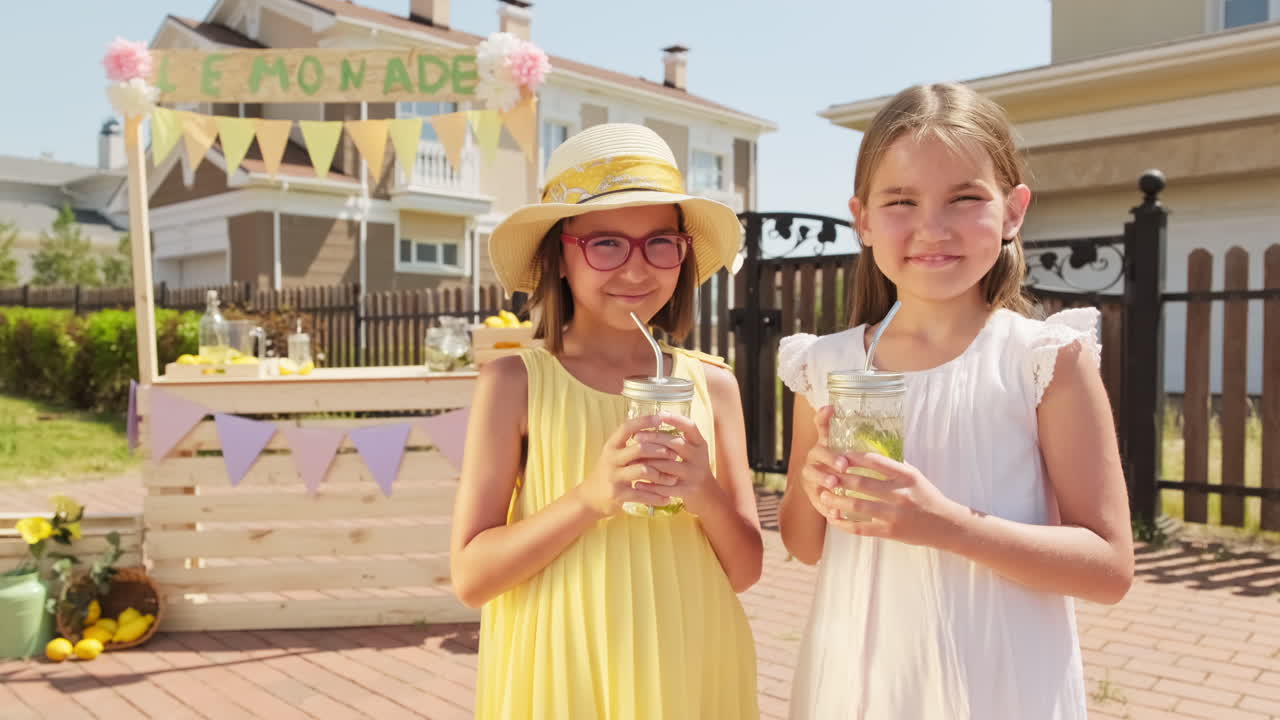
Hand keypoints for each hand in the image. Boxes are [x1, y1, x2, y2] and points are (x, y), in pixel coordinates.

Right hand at [575, 414, 680, 517]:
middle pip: (639, 448)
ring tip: (673, 479)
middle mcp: (611, 458)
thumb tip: (652, 426)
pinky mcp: (617, 494)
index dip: (644, 421)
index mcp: (612, 445)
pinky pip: (642, 494)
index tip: (661, 418)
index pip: (627, 427)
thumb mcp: (614, 454)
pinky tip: (667, 498)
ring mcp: (613, 476)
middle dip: (660, 451)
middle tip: (674, 455)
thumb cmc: (609, 472)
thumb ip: (631, 444)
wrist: (590, 498)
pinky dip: (656, 497)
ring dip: (662, 475)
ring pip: (643, 471)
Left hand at [631, 414, 722, 515]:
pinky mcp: (688, 491)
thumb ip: (676, 439)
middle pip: (676, 444)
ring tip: (631, 460)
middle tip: (636, 437)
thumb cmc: (692, 468)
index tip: (658, 414)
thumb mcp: (691, 451)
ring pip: (668, 465)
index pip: (690, 427)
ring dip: (648, 462)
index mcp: (700, 444)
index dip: (675, 419)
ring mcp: (694, 474)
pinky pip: (666, 487)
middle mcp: (699, 457)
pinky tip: (637, 483)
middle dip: (654, 438)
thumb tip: (650, 422)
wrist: (707, 495)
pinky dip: (650, 485)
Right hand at [798, 406, 848, 518]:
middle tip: (843, 464)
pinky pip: (818, 503)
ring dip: (823, 480)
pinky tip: (837, 513)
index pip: (821, 427)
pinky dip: (826, 508)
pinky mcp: (813, 498)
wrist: (828, 490)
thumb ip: (840, 433)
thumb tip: (831, 406)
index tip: (830, 409)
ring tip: (835, 485)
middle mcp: (813, 460)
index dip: (824, 418)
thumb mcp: (844, 449)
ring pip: (813, 479)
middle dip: (830, 459)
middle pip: (817, 455)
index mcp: (823, 444)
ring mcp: (811, 479)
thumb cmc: (840, 466)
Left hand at [817, 452, 966, 547]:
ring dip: (836, 500)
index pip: (874, 461)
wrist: (946, 525)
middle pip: (860, 483)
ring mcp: (894, 515)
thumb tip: (868, 452)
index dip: (852, 457)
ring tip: (824, 496)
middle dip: (838, 479)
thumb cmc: (927, 497)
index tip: (837, 455)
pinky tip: (833, 518)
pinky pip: (861, 528)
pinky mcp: (890, 532)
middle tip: (824, 475)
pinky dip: (844, 524)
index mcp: (906, 476)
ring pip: (856, 505)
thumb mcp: (915, 476)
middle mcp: (900, 494)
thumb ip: (894, 466)